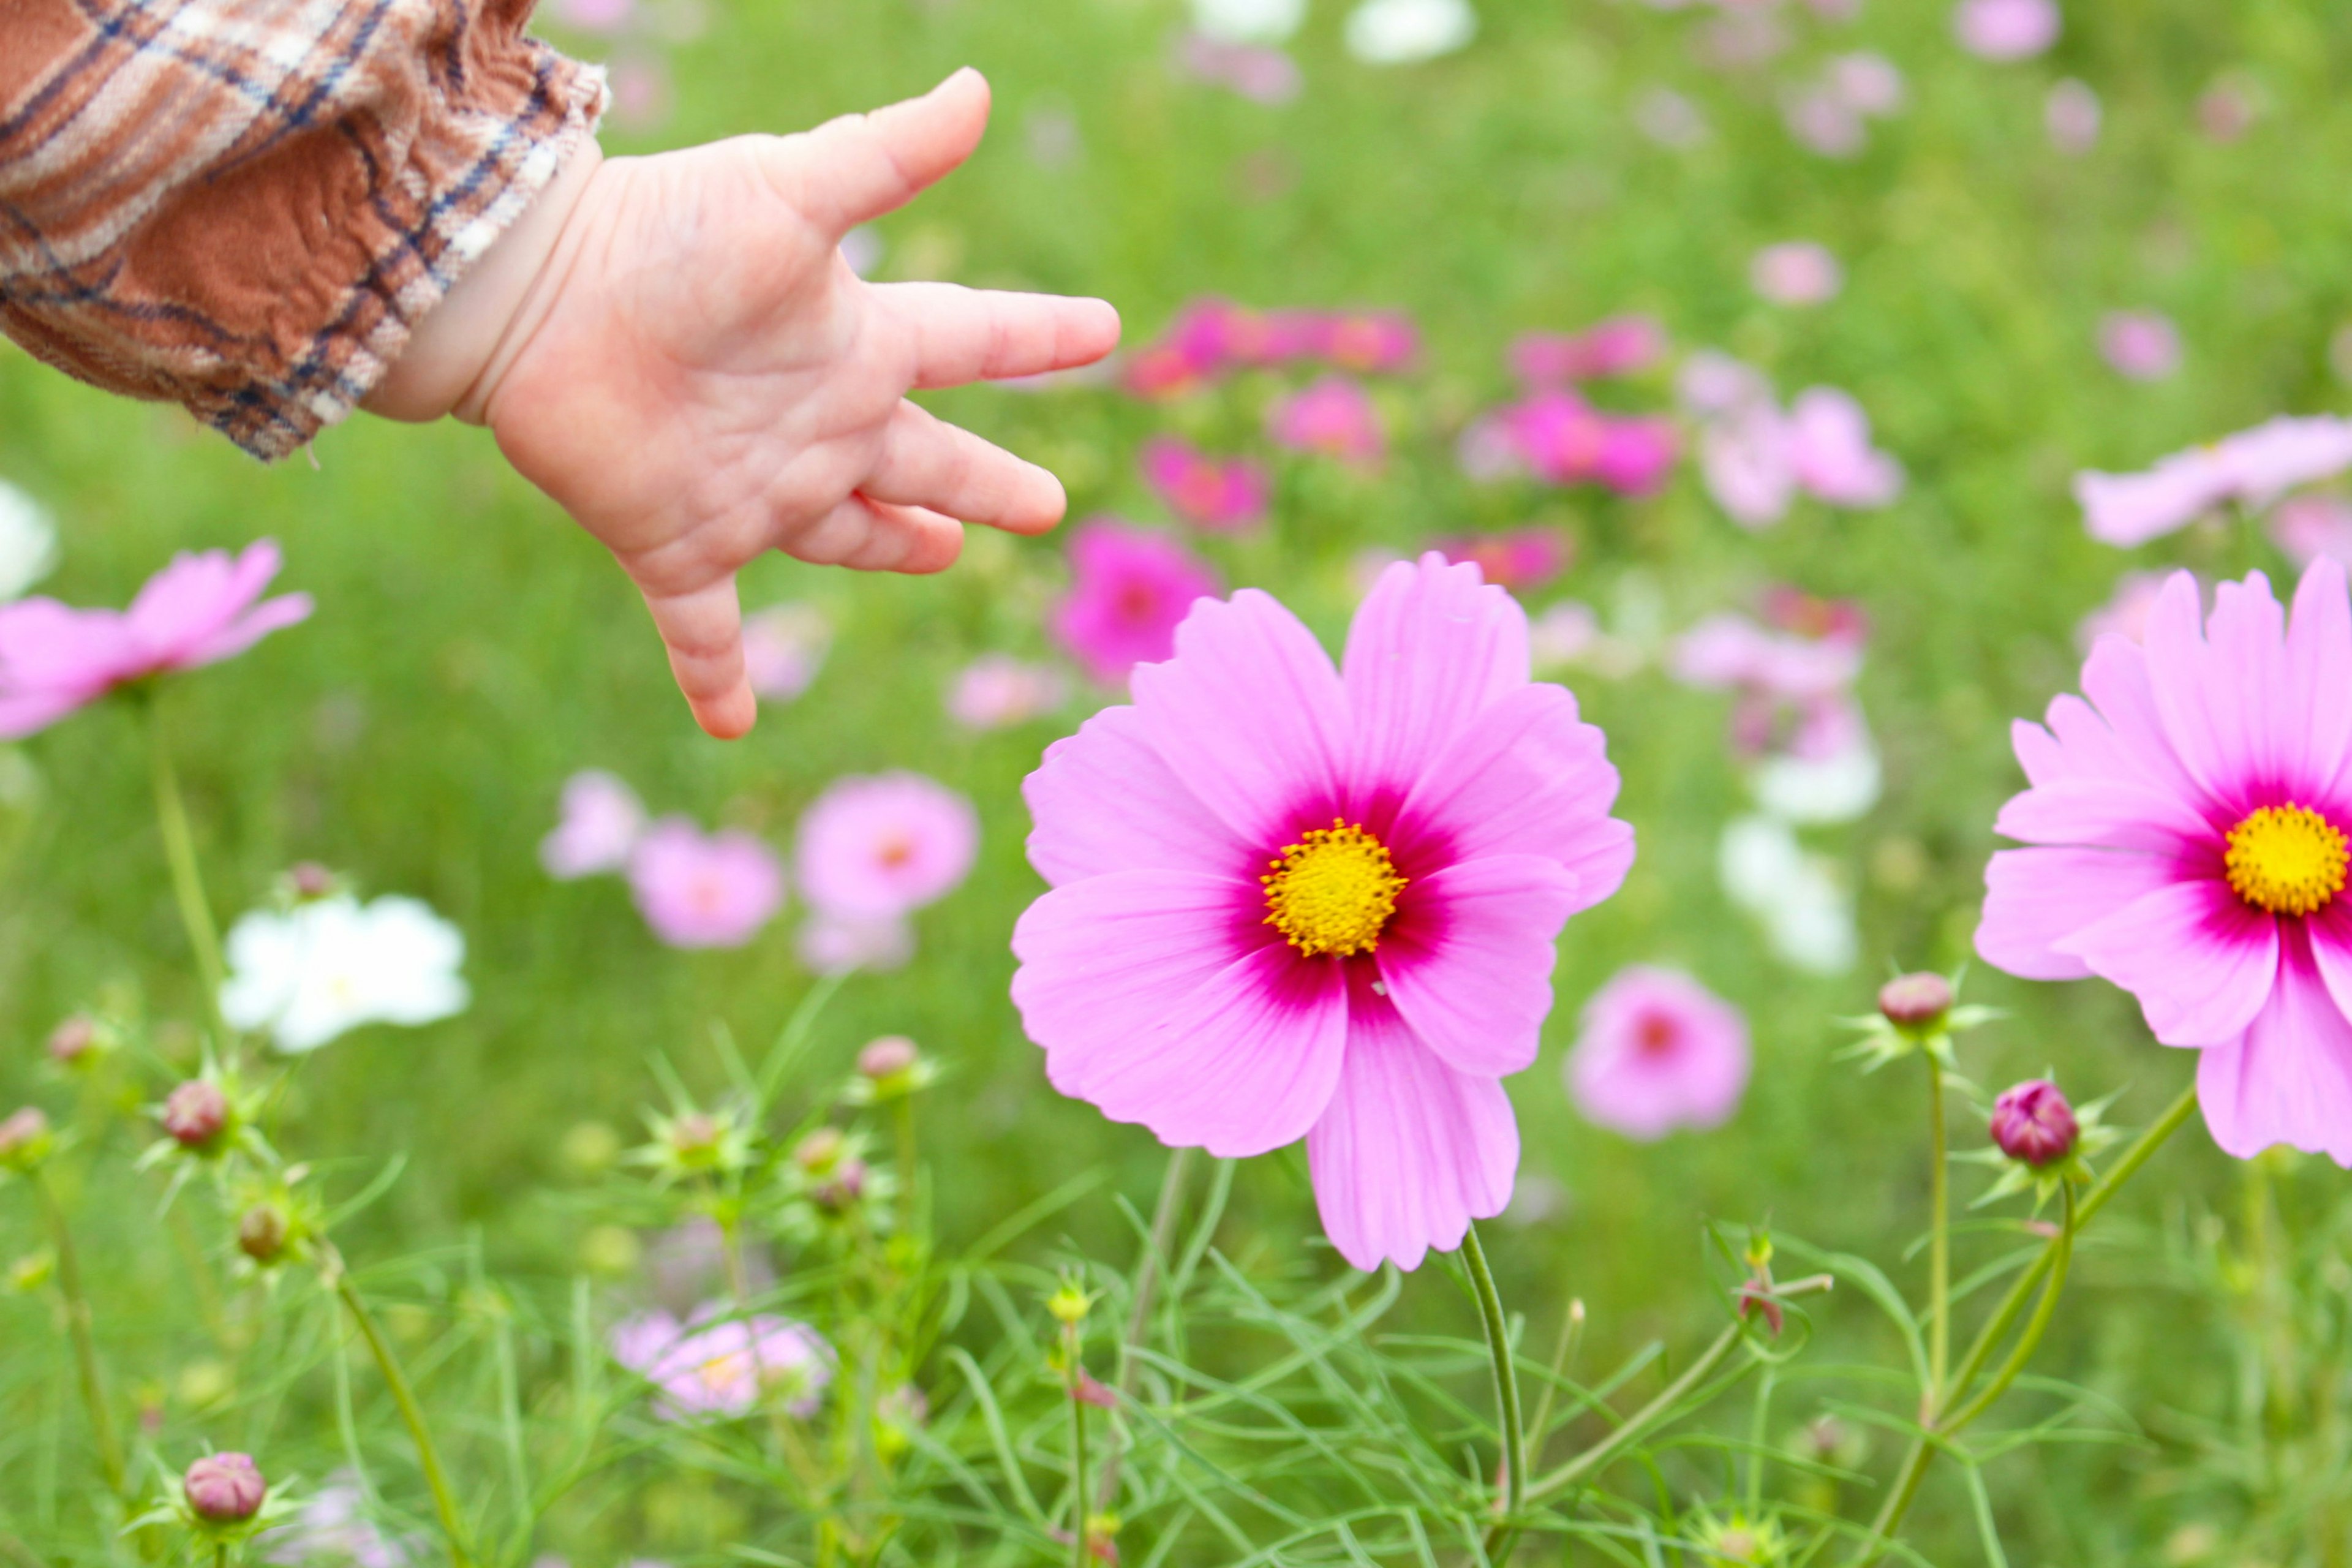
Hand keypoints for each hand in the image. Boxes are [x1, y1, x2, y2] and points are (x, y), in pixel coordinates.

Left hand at [374, 70, 1120, 737]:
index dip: (1039, 335)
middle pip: (928, 464)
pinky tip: (731, 728)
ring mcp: (754, 492)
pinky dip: (717, 680)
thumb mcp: (789, 194)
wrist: (530, 298)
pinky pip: (706, 632)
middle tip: (1046, 505)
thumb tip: (977, 89)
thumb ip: (885, 156)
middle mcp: (818, 424)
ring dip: (891, 550)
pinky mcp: (680, 547)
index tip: (1106, 328)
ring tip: (938, 554)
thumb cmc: (663, 237)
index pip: (972, 339)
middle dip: (987, 485)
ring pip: (845, 539)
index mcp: (853, 346)